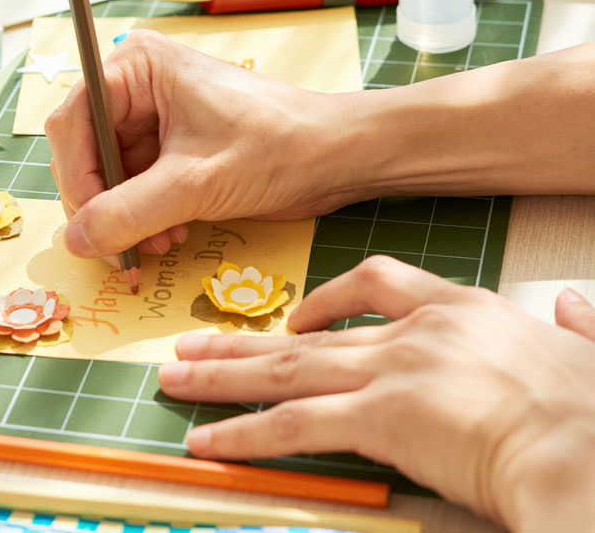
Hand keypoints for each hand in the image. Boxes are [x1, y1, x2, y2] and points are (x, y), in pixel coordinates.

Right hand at [45, 30, 352, 260]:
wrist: (338, 158)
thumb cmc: (279, 147)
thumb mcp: (196, 184)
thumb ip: (129, 213)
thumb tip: (75, 241)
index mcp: (135, 67)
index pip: (72, 124)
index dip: (76, 179)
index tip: (90, 227)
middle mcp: (135, 85)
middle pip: (85, 152)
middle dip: (103, 205)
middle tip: (124, 248)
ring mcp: (151, 117)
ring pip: (106, 176)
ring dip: (124, 218)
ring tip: (157, 244)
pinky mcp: (168, 146)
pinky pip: (132, 186)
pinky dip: (142, 217)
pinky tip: (169, 235)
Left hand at [159, 256, 594, 531]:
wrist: (592, 447)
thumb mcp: (588, 353)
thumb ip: (575, 328)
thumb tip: (576, 309)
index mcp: (463, 309)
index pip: (382, 282)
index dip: (329, 297)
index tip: (297, 313)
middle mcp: (415, 331)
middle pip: (308, 334)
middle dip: (245, 343)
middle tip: (192, 343)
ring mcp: (392, 371)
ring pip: (286, 371)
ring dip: (223, 377)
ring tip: (175, 379)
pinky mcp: (379, 417)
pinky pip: (292, 426)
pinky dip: (243, 433)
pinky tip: (207, 440)